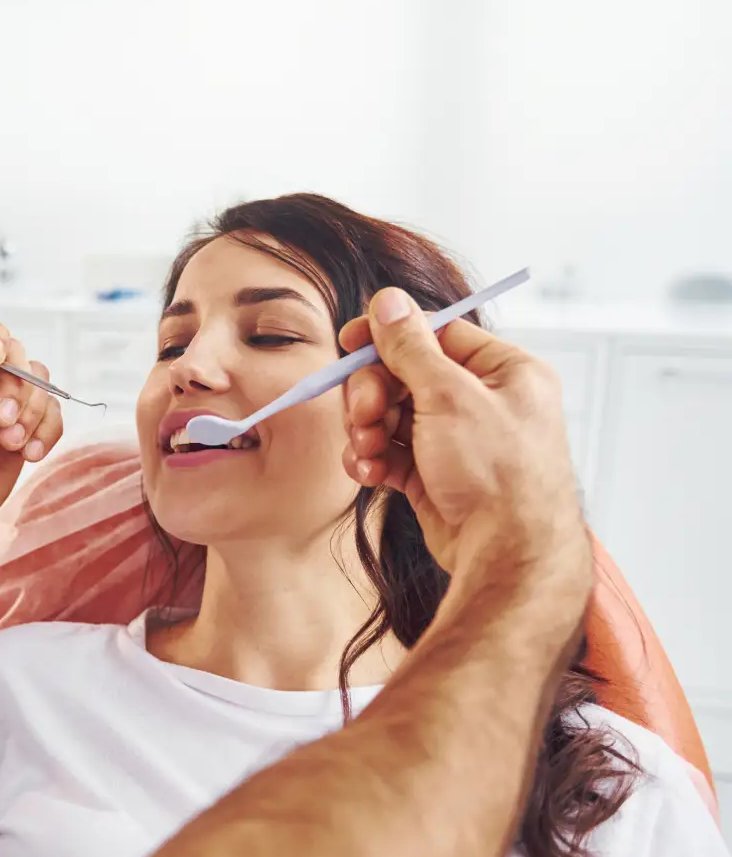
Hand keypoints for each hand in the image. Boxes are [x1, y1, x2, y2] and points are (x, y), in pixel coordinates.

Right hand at [339, 288, 589, 592]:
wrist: (506, 555)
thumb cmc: (498, 474)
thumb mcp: (449, 396)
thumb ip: (412, 347)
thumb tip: (389, 302)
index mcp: (505, 371)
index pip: (436, 334)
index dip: (388, 337)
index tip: (349, 343)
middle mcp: (484, 402)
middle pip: (405, 375)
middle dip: (373, 395)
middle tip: (363, 414)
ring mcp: (458, 441)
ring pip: (392, 416)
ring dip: (368, 430)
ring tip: (369, 451)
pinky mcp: (436, 475)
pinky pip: (392, 453)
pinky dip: (375, 460)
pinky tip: (371, 474)